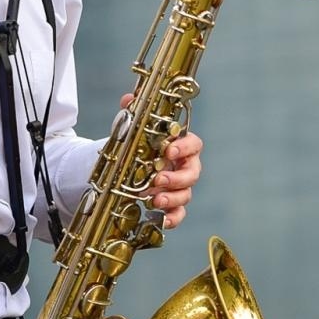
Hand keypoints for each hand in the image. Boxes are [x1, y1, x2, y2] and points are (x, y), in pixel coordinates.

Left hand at [120, 93, 203, 228]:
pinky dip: (173, 218)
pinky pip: (179, 214)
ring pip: (186, 194)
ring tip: (155, 200)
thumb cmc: (136, 147)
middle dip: (177, 178)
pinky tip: (162, 220)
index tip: (170, 150)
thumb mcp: (131, 130)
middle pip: (193, 173)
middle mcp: (183, 167)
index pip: (194, 144)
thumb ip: (133, 114)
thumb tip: (128, 99)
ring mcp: (178, 187)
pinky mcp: (171, 205)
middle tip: (159, 179)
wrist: (125, 167)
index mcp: (179, 146)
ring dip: (173, 198)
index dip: (185, 147)